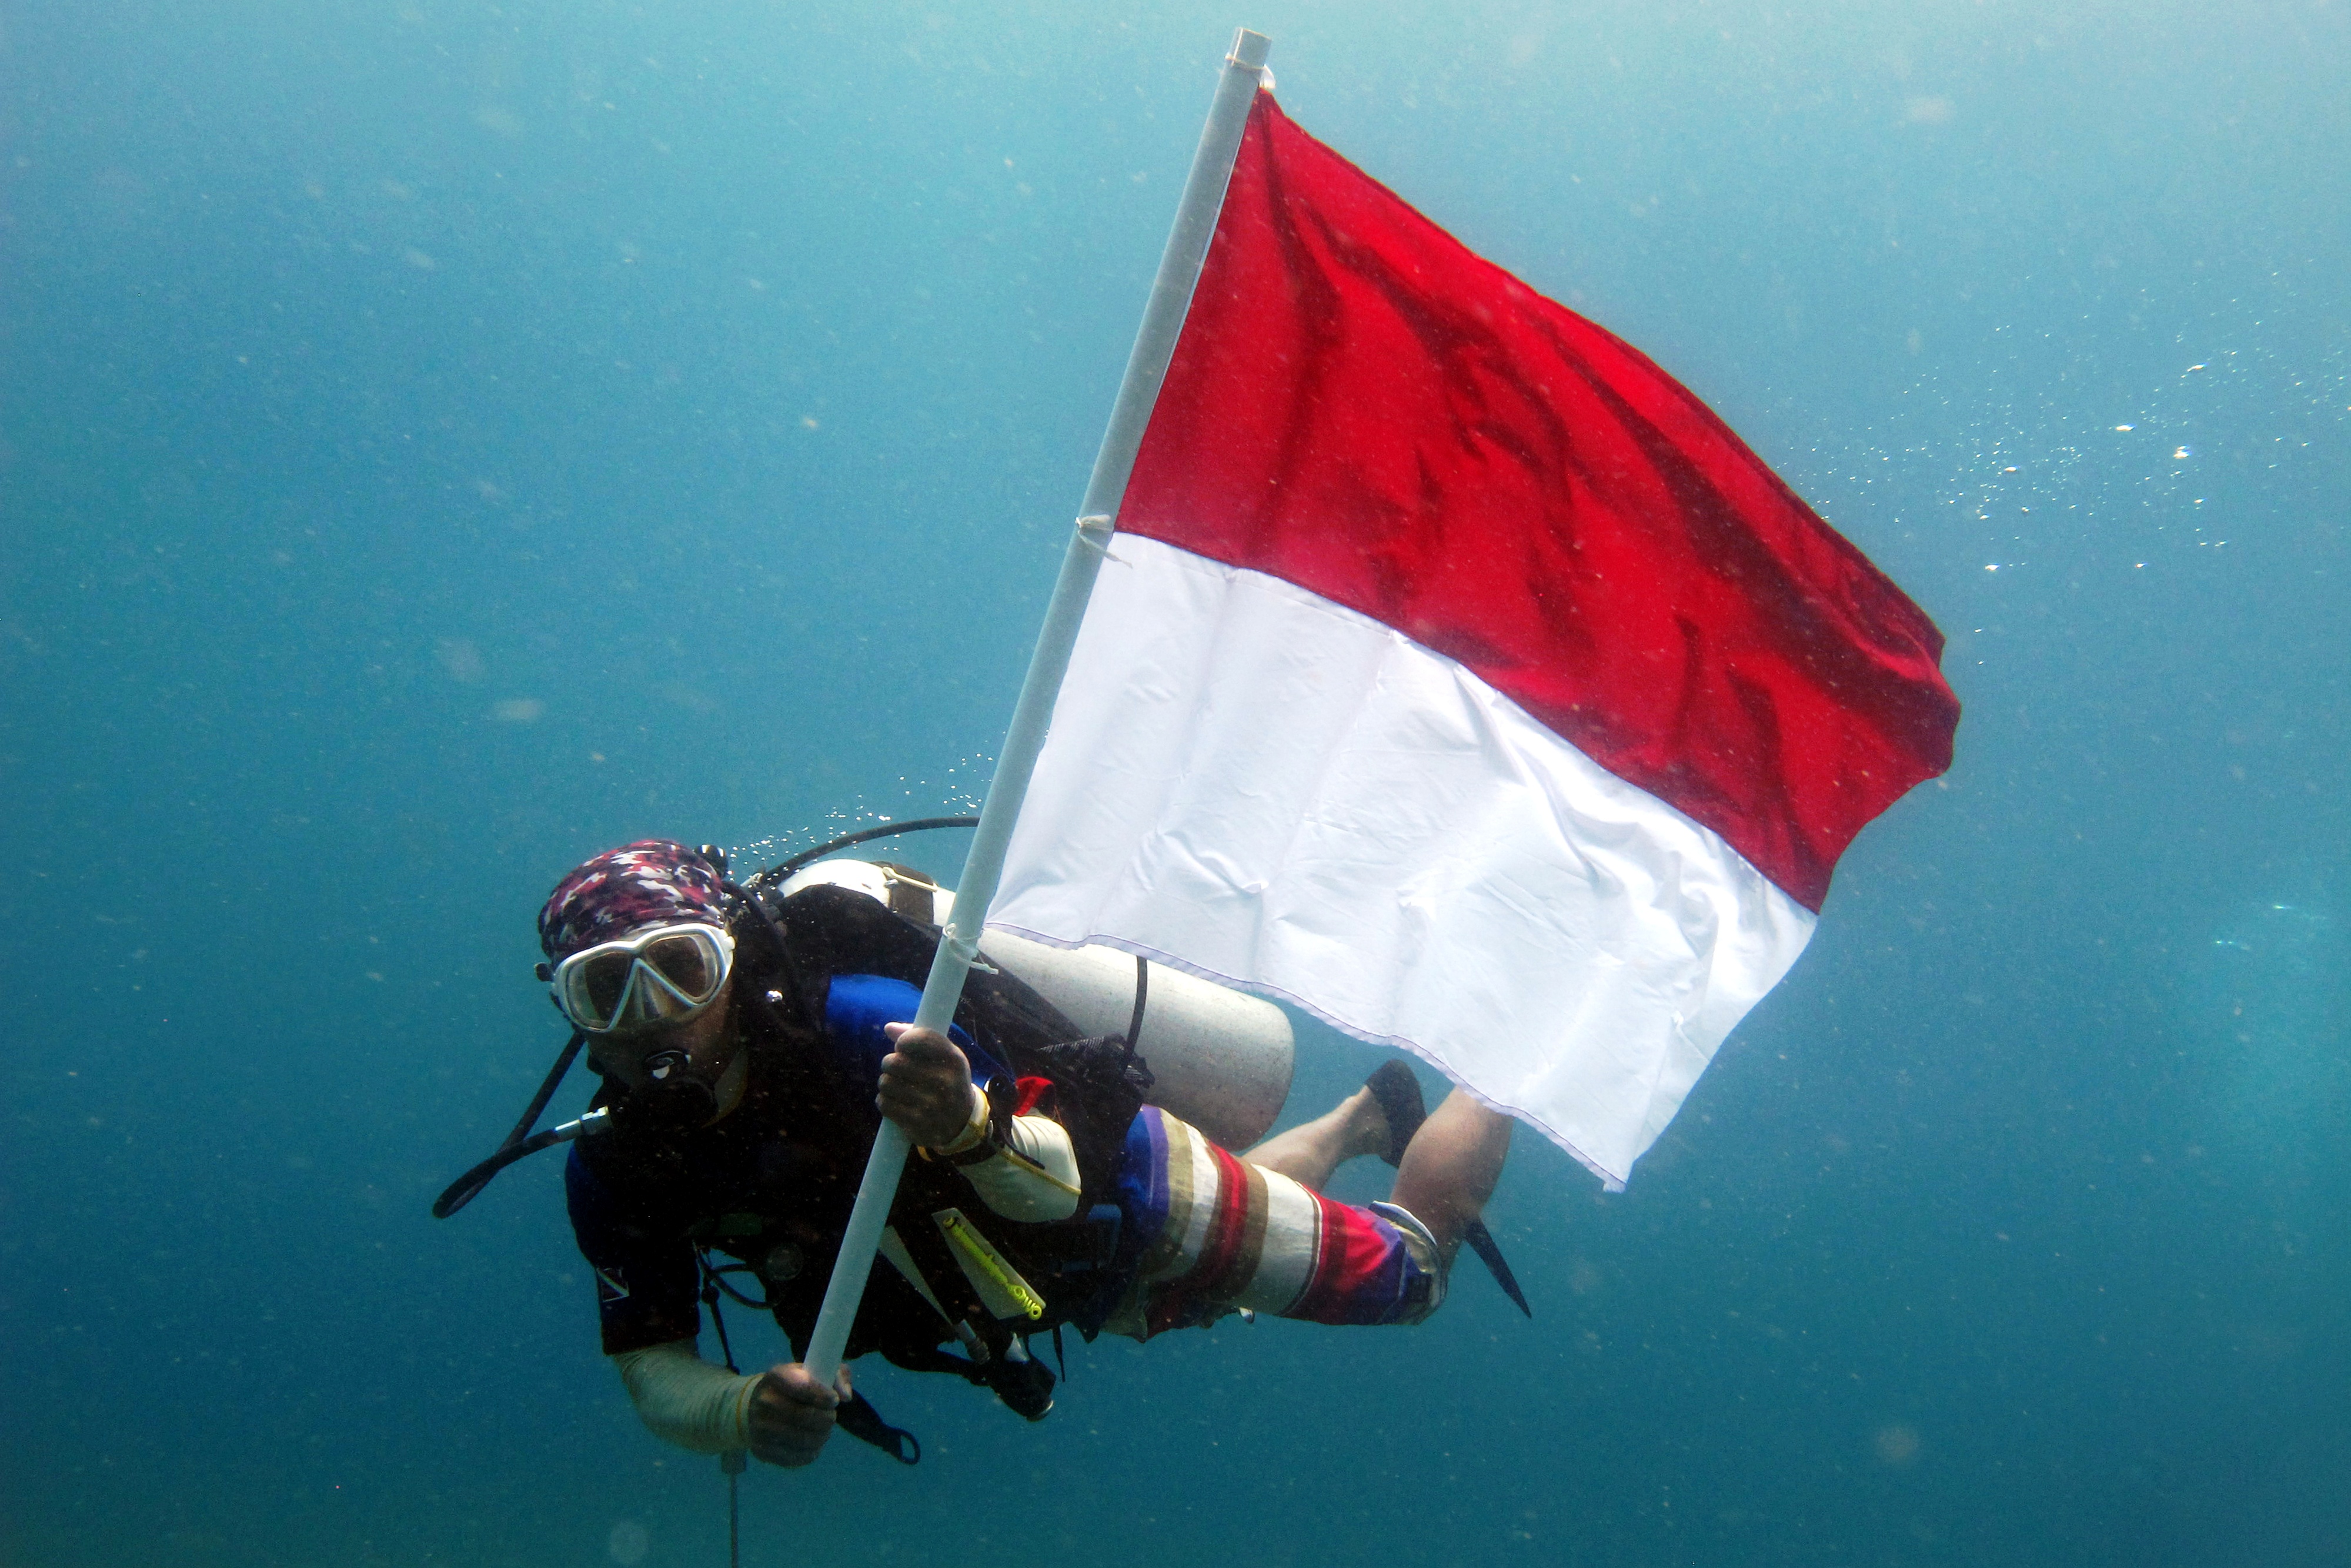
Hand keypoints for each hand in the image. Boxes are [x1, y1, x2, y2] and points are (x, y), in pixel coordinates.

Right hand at [747, 1361, 848, 1467]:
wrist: (758, 1406)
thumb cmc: (795, 1387)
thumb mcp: (814, 1371)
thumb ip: (836, 1376)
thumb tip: (845, 1396)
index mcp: (776, 1376)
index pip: (801, 1386)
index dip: (822, 1395)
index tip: (835, 1400)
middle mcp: (763, 1401)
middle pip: (803, 1416)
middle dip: (826, 1418)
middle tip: (831, 1416)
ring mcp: (759, 1428)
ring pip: (802, 1439)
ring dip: (822, 1436)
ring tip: (824, 1430)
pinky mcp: (762, 1450)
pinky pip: (796, 1457)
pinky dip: (812, 1451)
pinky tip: (813, 1443)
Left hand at [877, 1022, 977, 1146]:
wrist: (962, 1122)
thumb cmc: (947, 1080)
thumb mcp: (944, 1057)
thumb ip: (919, 1038)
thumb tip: (888, 1027)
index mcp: (953, 1060)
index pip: (919, 1038)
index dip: (903, 1041)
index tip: (902, 1047)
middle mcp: (944, 1082)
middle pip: (895, 1062)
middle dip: (890, 1063)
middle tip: (896, 1069)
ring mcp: (931, 1105)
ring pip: (886, 1083)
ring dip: (886, 1084)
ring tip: (896, 1087)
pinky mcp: (917, 1124)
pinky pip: (884, 1104)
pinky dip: (884, 1102)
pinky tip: (895, 1102)